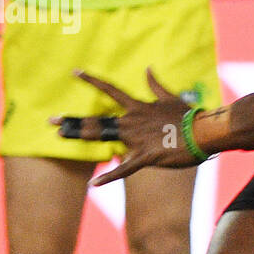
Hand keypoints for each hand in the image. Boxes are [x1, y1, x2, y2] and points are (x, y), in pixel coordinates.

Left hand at [50, 69, 200, 182]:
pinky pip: (124, 169)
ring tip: (59, 137)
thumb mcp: (170, 98)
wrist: (203, 132)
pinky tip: (94, 185)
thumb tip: (147, 68)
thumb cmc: (189, 116)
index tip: (74, 72)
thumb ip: (155, 85)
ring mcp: (136, 140)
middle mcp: (131, 121)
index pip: (110, 90)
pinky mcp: (145, 157)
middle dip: (72, 121)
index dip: (91, 81)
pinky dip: (108, 178)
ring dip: (80, 137)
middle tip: (50, 121)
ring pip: (103, 138)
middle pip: (97, 120)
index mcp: (137, 108)